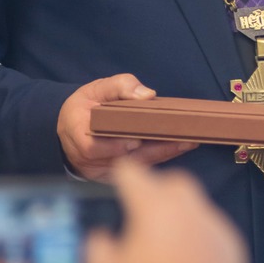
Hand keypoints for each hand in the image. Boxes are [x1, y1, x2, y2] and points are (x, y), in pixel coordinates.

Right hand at [58, 74, 195, 180]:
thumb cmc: (86, 106)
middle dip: (154, 148)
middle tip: (181, 138)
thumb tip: (147, 95)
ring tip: (189, 140)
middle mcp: (89, 160)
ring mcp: (103, 171)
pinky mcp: (117, 176)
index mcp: (77, 135)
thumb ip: (121, 86)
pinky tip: (182, 146)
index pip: (92, 148)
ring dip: (164, 152)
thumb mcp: (97, 88)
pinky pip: (142, 166)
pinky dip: (162, 156)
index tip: (135, 141)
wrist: (73, 127)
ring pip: (136, 164)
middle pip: (122, 159)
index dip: (113, 147)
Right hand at [86, 161, 248, 262]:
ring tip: (167, 242)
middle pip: (173, 181)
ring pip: (197, 206)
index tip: (115, 188)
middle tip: (143, 212)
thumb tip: (102, 235)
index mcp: (154, 207)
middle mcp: (189, 207)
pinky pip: (212, 230)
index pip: (132, 172)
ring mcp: (216, 225)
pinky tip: (189, 259)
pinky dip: (199, 236)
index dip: (120, 177)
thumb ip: (96, 247)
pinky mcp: (234, 246)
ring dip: (180, 215)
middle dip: (157, 188)